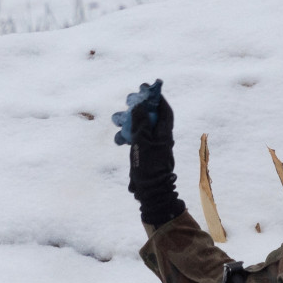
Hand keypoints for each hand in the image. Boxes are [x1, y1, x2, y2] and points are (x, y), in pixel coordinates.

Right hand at [113, 80, 185, 225]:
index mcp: (165, 133)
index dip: (157, 99)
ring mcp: (153, 147)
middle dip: (139, 109)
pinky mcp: (146, 155)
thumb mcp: (142, 141)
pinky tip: (119, 139)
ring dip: (129, 122)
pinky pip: (137, 140)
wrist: (150, 191)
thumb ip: (140, 122)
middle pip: (151, 117)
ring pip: (141, 128)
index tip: (149, 91)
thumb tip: (141, 105)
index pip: (165, 111)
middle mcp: (161, 138)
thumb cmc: (149, 166)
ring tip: (117, 120)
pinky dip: (128, 137)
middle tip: (128, 102)